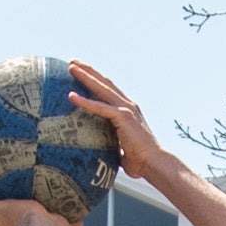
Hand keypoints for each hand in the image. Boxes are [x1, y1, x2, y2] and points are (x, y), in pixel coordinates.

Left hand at [58, 63, 152, 179]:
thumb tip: (94, 148)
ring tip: (71, 67)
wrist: (153, 163)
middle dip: (88, 70)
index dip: (95, 79)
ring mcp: (126, 109)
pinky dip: (85, 101)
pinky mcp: (123, 117)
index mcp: (126, 110)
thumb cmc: (138, 160)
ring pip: (102, 88)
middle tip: (72, 62)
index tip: (81, 71)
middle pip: (104, 82)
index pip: (108, 90)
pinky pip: (100, 107)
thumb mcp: (119, 146)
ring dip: (86, 76)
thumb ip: (108, 141)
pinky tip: (72, 96)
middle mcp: (127, 105)